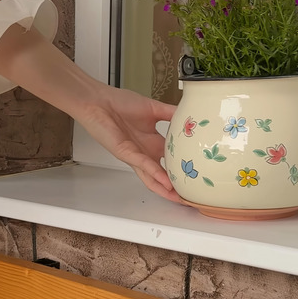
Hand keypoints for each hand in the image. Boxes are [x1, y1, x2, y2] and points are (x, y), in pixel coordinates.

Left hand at [76, 86, 183, 203]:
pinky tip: (165, 181)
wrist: (99, 101)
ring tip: (178, 197)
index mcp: (153, 141)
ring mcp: (136, 155)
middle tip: (191, 194)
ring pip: (152, 176)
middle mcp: (145, 151)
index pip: (172, 158)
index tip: (198, 172)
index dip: (184, 166)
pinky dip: (155, 173)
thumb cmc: (119, 103)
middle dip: (176, 185)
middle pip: (163, 173)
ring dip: (165, 188)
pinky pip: (143, 165)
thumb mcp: (153, 108)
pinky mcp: (125, 153)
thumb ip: (172, 113)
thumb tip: (191, 114)